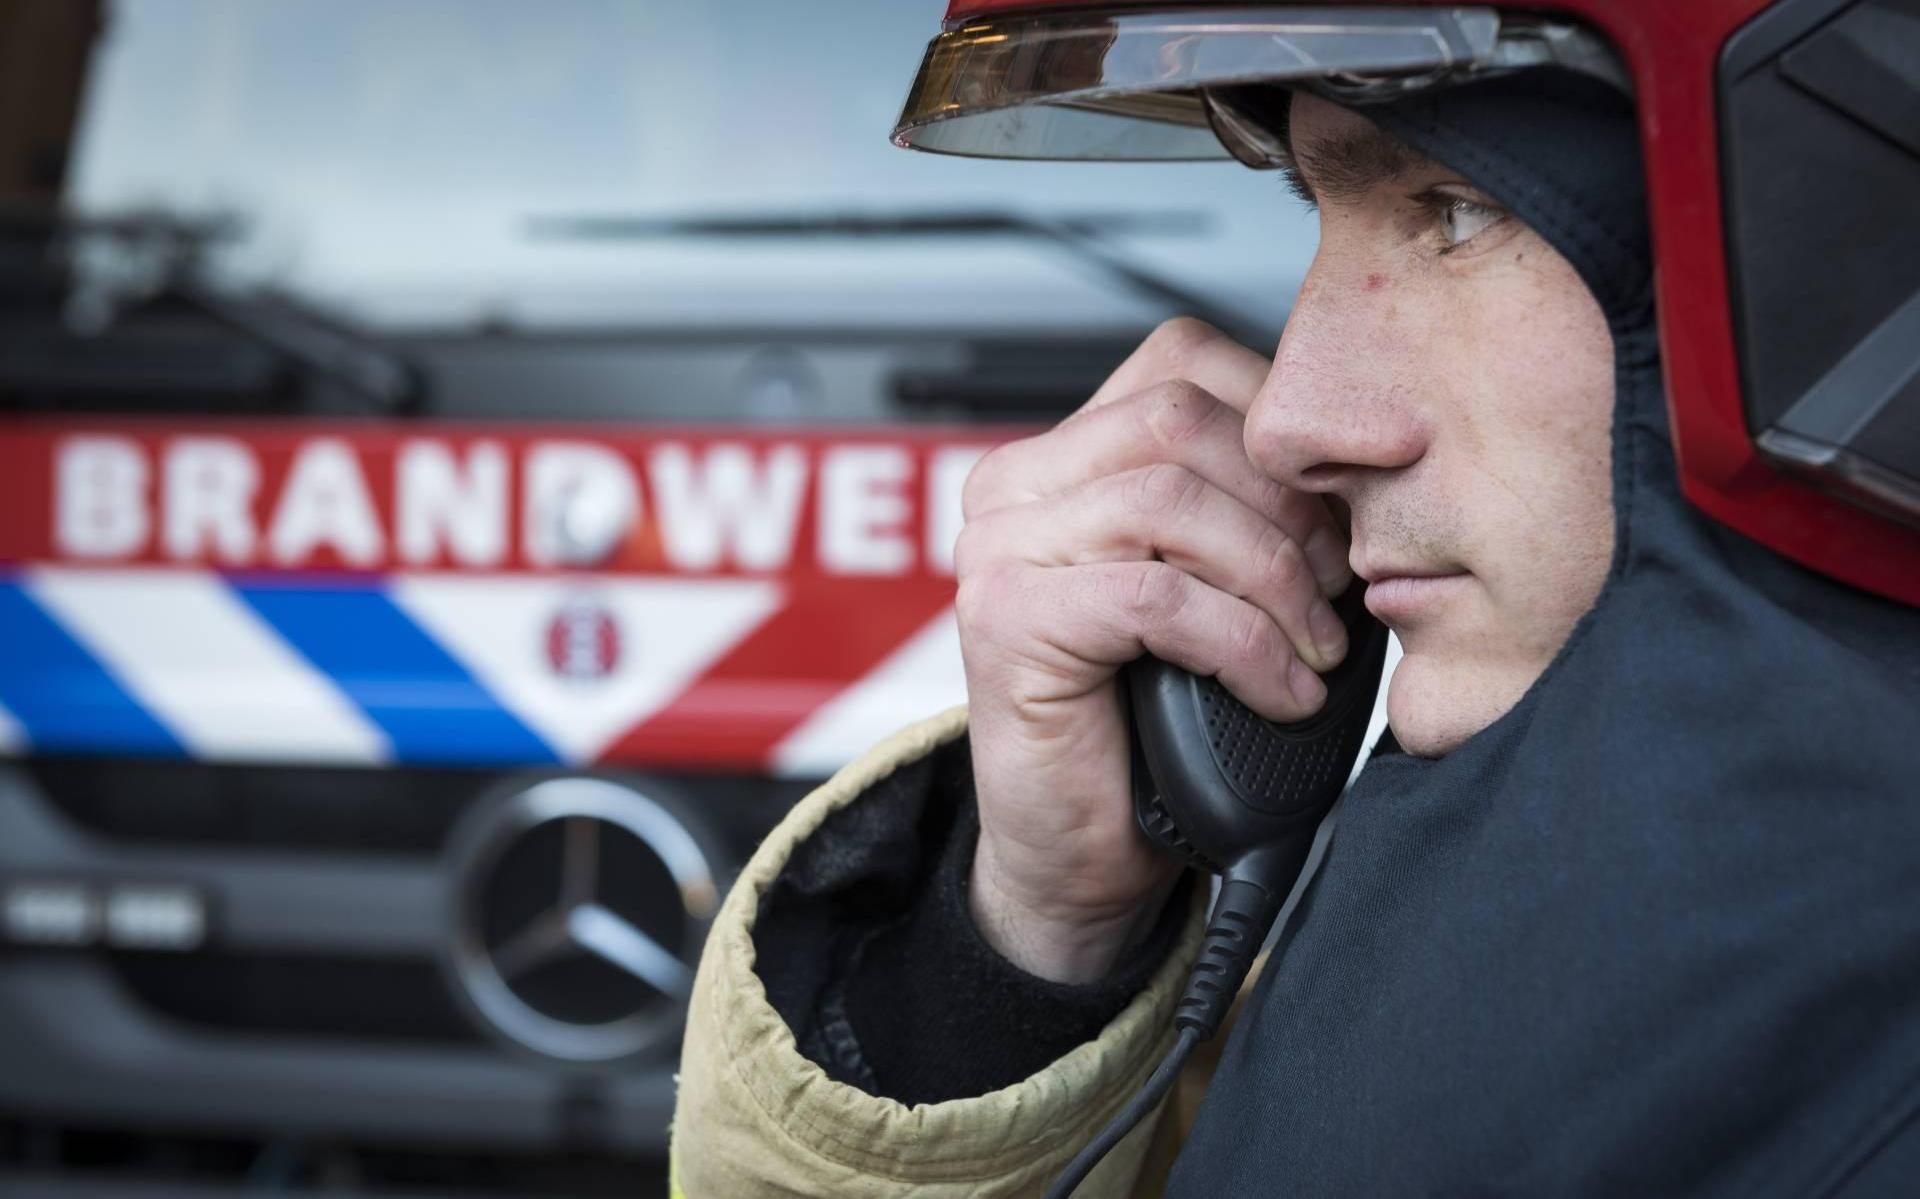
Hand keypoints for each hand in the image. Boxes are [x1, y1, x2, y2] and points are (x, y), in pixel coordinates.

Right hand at [955, 319, 1352, 982]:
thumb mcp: (1206, 585)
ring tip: (1317, 645)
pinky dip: (1244, 643)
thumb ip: (1242, 508)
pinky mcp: (1006, 619)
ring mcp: (999, 548)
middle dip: (1288, 504)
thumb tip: (1363, 457)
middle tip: (1343, 583)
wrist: (1076, 852)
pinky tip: (1280, 689)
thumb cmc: (1148, 721)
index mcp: (1060, 455)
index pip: (1181, 362)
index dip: (1283, 413)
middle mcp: (1013, 485)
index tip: (1359, 486)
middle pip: (1179, 422)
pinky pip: (1155, 595)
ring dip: (1274, 578)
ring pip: (1169, 500)